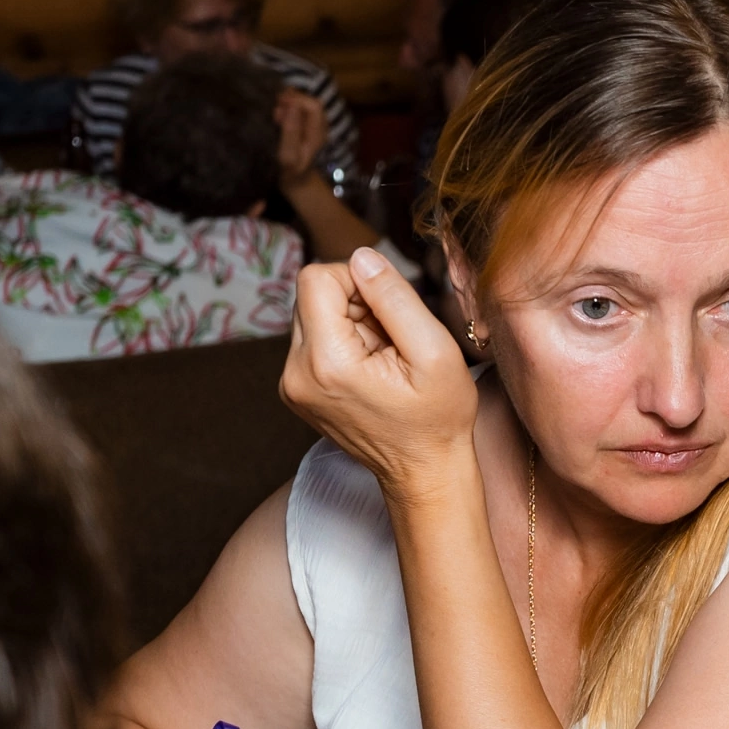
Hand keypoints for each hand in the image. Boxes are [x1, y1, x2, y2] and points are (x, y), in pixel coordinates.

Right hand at [275, 89, 327, 188]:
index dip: (296, 100)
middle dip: (292, 100)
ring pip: (305, 106)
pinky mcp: (306, 128)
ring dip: (289, 104)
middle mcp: (320, 128)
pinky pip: (300, 111)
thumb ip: (291, 131)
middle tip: (274, 110)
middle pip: (310, 102)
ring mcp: (314, 127)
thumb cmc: (289, 172)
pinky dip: (289, 109)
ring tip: (274, 114)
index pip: (313, 106)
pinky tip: (278, 116)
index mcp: (318, 133)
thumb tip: (292, 106)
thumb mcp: (288, 156)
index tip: (278, 105)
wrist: (296, 184)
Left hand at [281, 247, 478, 502]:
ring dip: (350, 324)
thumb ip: (396, 298)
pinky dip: (342, 343)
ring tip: (383, 359)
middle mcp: (295, 374)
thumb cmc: (438, 419)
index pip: (317, 278)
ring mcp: (290, 385)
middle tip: (391, 341)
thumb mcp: (435, 351)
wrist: (424, 472)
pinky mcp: (295, 389)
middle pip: (312, 295)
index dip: (358, 280)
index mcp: (326, 363)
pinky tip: (370, 370)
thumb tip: (363, 256)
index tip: (389, 310)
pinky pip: (313, 340)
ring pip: (313, 315)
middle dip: (355, 304)